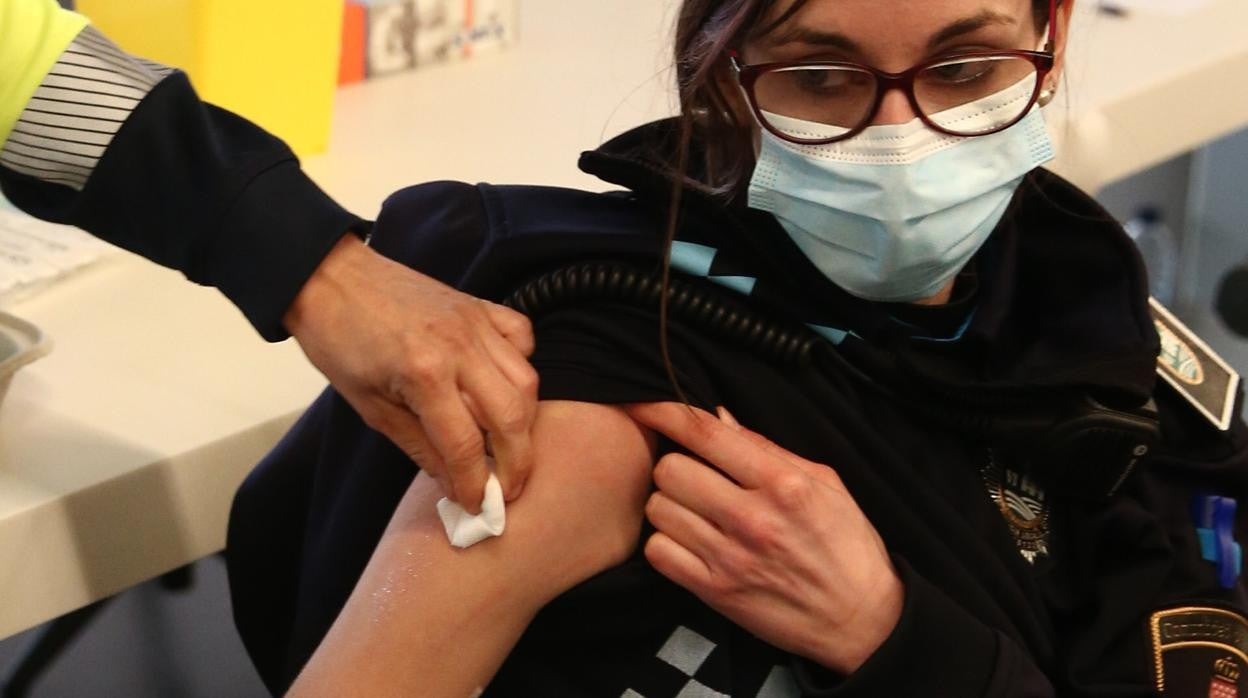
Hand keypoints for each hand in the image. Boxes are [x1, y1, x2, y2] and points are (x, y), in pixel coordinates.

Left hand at [284, 235, 537, 512]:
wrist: (330, 278)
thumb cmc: (339, 342)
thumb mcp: (369, 407)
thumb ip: (418, 446)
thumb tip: (453, 482)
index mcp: (424, 375)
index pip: (466, 445)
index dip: (474, 484)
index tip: (477, 506)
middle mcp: (460, 348)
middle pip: (511, 417)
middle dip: (517, 463)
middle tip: (508, 488)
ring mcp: (475, 323)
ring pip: (526, 380)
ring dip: (524, 421)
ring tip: (510, 446)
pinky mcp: (480, 306)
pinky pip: (522, 336)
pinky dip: (522, 365)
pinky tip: (504, 385)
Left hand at [625, 402, 902, 673]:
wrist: (861, 619)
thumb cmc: (846, 545)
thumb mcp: (825, 484)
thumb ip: (768, 449)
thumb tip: (721, 418)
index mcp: (781, 483)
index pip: (707, 434)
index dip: (665, 412)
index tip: (642, 403)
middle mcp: (753, 518)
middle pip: (671, 469)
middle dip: (674, 465)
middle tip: (690, 475)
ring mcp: (731, 558)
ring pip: (659, 509)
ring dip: (668, 504)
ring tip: (691, 510)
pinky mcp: (716, 592)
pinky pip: (658, 553)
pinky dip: (664, 543)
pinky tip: (686, 541)